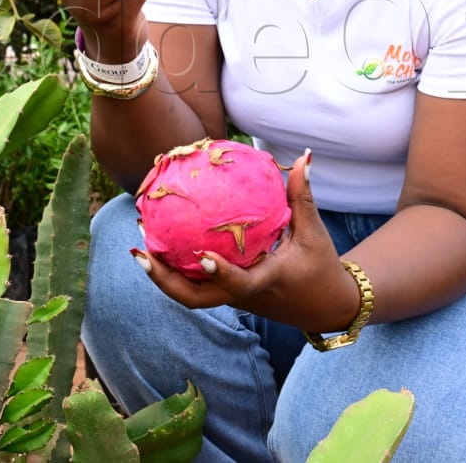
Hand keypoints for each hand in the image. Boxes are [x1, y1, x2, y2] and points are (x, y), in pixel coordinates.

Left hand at [132, 151, 363, 333]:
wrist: (326, 308)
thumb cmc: (321, 267)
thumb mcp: (314, 232)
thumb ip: (303, 196)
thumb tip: (303, 157)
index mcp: (265, 281)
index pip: (239, 283)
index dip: (219, 273)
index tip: (200, 255)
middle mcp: (242, 296)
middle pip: (194, 299)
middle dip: (164, 280)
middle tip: (141, 252)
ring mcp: (232, 300)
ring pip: (190, 295)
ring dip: (163, 276)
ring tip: (140, 247)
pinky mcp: (229, 296)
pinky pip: (196, 286)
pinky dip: (176, 270)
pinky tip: (161, 243)